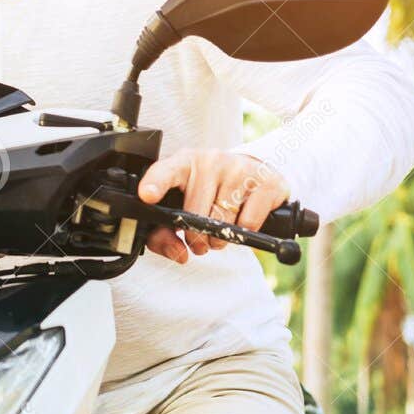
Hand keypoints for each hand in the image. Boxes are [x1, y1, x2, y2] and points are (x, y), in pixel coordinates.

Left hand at [136, 150, 289, 263]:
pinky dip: (245, 232)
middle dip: (196, 238)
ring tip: (221, 230)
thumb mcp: (182, 207)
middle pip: (196, 214)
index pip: (166, 171)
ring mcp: (239, 168)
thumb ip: (165, 234)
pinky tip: (243, 219)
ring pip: (223, 222)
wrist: (253, 173)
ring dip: (220, 239)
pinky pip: (249, 223)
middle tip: (199, 240)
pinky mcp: (266, 181)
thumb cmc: (209, 193)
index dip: (155, 183)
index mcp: (184, 163)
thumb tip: (178, 253)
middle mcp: (211, 160)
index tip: (147, 195)